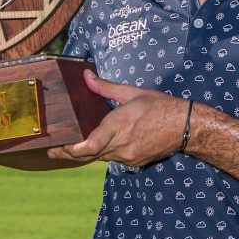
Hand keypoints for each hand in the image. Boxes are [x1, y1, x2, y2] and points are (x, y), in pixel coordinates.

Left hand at [47, 69, 187, 166]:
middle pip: (88, 155)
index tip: (57, 147)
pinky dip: (104, 153)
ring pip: (99, 157)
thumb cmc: (160, 106)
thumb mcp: (132, 92)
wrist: (185, 127)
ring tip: (70, 148)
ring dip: (86, 153)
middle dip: (69, 153)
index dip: (71, 149)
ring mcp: (127, 156)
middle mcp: (121, 144)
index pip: (89, 145)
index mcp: (119, 124)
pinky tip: (100, 146)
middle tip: (52, 149)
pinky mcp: (133, 162)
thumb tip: (86, 76)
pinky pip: (113, 159)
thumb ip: (106, 87)